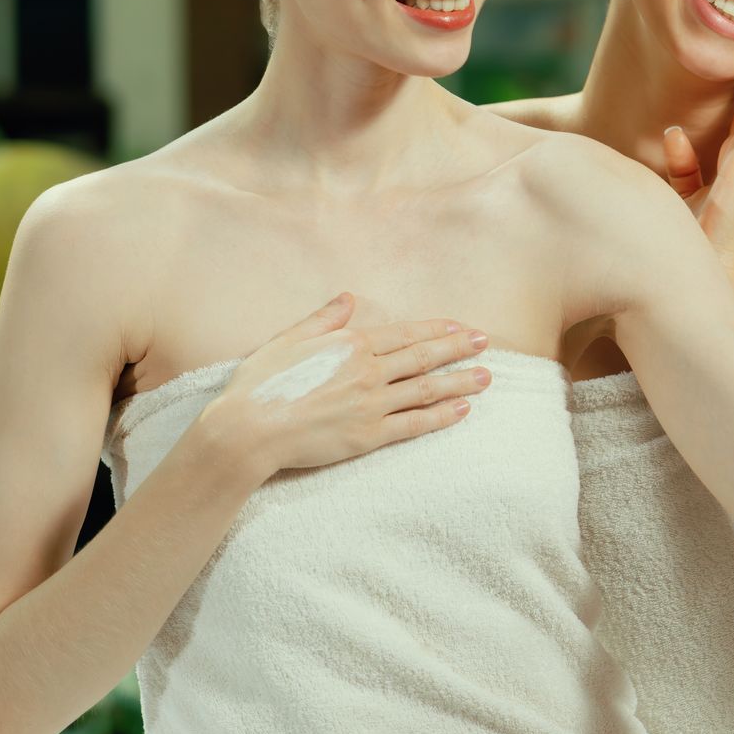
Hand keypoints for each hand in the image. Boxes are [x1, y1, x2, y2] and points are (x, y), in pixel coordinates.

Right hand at [199, 293, 493, 482]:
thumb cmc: (260, 384)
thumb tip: (348, 297)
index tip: (461, 327)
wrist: (247, 430)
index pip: (406, 334)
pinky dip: (441, 416)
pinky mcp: (369, 436)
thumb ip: (323, 319)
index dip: (437, 330)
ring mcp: (371, 404)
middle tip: (486, 343)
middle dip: (459, 349)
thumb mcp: (289, 340)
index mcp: (350, 345)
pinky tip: (462, 410)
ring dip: (460, 381)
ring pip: (427, 388)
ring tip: (486, 377)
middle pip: (424, 357)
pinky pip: (414, 424)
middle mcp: (368, 371)